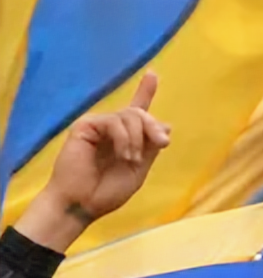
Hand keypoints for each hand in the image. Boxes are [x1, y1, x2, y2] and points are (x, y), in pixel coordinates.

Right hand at [43, 72, 169, 219]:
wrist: (83, 203)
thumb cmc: (107, 192)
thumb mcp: (139, 169)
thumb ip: (150, 147)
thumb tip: (165, 123)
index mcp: (125, 139)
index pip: (136, 112)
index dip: (145, 91)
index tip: (152, 74)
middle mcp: (111, 129)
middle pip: (140, 113)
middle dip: (154, 127)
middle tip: (162, 143)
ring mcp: (98, 125)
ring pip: (130, 116)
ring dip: (138, 139)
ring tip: (130, 159)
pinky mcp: (86, 126)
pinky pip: (115, 122)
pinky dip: (125, 139)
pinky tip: (123, 155)